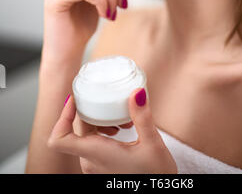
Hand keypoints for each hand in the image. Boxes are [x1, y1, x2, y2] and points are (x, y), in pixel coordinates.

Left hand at [47, 88, 177, 173]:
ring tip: (123, 119)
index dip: (62, 116)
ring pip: (85, 136)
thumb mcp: (152, 144)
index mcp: (95, 154)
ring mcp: (94, 166)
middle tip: (111, 102)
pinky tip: (123, 129)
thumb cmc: (154, 176)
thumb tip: (137, 92)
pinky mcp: (101, 168)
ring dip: (100, 121)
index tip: (75, 99)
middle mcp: (89, 162)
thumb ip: (142, 117)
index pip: (59, 139)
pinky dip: (103, 131)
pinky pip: (93, 144)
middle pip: (76, 130)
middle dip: (91, 111)